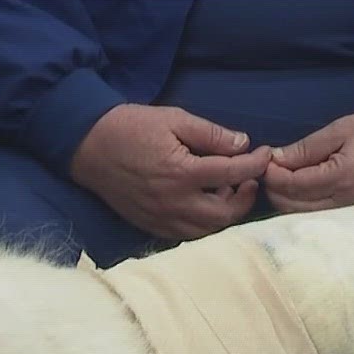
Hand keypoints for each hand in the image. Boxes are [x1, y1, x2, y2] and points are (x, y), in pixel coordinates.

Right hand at [69, 104, 271, 241]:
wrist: (88, 146)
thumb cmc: (131, 127)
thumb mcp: (174, 118)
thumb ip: (211, 134)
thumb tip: (242, 144)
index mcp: (182, 173)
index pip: (234, 174)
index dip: (256, 164)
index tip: (265, 154)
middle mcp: (173, 202)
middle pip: (225, 214)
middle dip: (245, 198)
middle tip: (248, 179)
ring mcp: (161, 218)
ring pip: (207, 231)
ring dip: (225, 214)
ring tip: (227, 192)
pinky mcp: (150, 225)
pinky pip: (185, 235)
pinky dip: (202, 224)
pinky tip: (204, 205)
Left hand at [265, 100, 353, 212]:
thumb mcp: (344, 129)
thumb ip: (307, 148)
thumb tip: (276, 159)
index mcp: (340, 178)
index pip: (290, 185)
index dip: (271, 174)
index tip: (266, 159)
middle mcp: (343, 203)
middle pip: (291, 207)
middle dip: (274, 189)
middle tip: (272, 169)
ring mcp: (349, 214)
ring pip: (302, 217)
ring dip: (286, 200)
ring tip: (286, 178)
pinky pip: (319, 219)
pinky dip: (303, 208)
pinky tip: (302, 191)